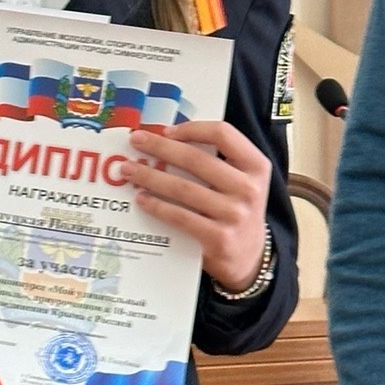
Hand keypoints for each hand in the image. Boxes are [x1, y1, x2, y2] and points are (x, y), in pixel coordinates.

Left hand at [125, 121, 270, 291]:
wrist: (249, 255)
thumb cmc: (236, 209)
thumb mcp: (241, 180)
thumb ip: (217, 160)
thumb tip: (166, 140)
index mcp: (256, 166)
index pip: (224, 134)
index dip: (192, 128)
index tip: (167, 130)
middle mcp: (248, 189)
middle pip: (196, 159)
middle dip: (160, 147)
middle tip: (136, 141)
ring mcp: (234, 215)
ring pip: (183, 188)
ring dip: (150, 176)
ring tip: (129, 170)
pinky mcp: (218, 238)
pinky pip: (180, 217)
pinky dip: (157, 206)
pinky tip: (141, 199)